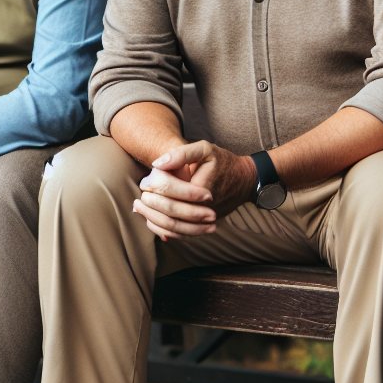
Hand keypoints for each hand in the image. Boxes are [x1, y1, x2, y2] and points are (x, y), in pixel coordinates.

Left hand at [135, 140, 256, 240]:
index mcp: (201, 188)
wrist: (245, 180)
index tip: (144, 182)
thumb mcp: (204, 149)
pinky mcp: (204, 226)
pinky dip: (165, 230)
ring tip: (139, 210)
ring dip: (154, 221)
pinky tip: (152, 222)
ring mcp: (205, 220)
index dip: (155, 187)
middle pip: (170, 213)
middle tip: (137, 200)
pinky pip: (182, 234)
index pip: (171, 192)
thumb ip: (180, 154)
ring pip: (175, 228)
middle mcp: (204, 208)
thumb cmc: (222, 161)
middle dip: (151, 206)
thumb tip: (156, 164)